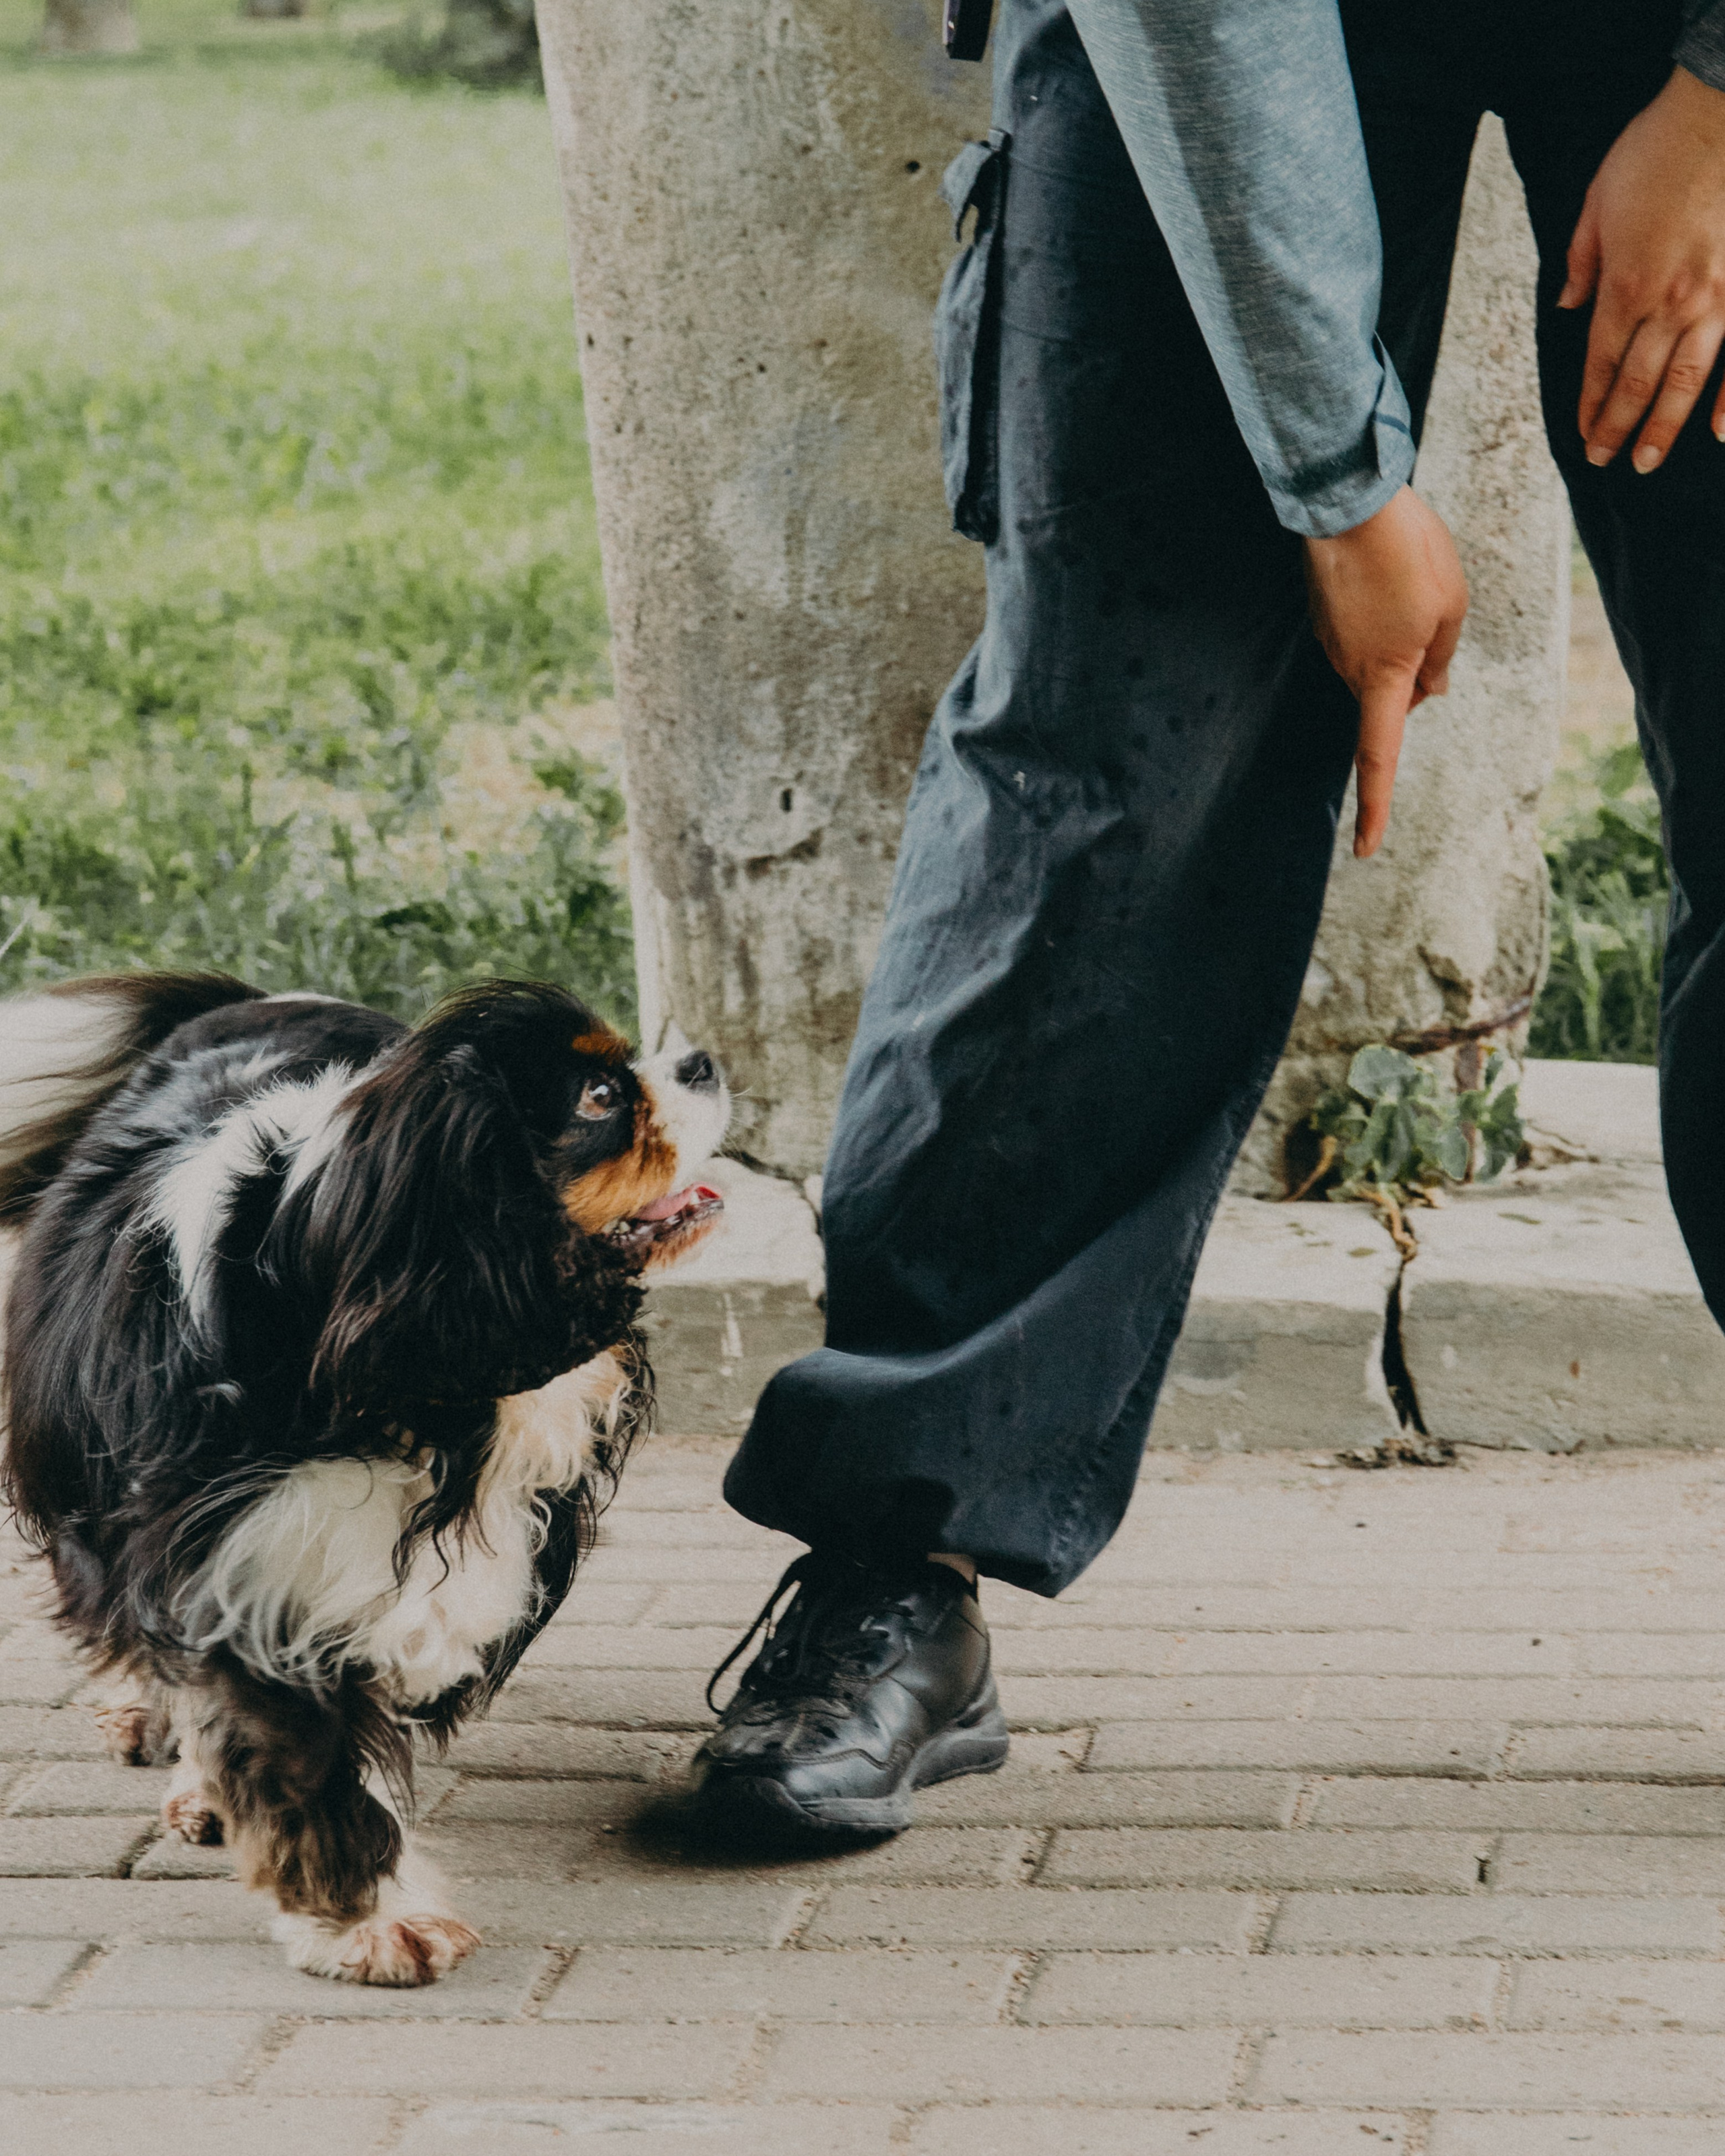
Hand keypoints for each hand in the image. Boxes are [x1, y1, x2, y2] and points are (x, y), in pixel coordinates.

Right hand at [1303, 485, 1468, 859]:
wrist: (1348, 502)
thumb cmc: (1408, 555)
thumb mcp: (1450, 607)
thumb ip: (1440, 658)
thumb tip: (1428, 690)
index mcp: (1385, 679)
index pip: (1380, 758)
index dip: (1374, 807)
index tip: (1365, 849)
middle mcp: (1349, 670)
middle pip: (1390, 696)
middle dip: (1416, 675)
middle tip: (1432, 615)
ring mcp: (1331, 643)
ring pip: (1377, 660)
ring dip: (1400, 635)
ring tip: (1410, 577)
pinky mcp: (1323, 616)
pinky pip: (1360, 633)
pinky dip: (1380, 614)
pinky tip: (1387, 573)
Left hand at [1559, 65, 1724, 471]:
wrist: (1720, 110)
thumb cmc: (1657, 149)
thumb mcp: (1598, 202)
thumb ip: (1582, 260)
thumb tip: (1568, 304)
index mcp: (1624, 285)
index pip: (1600, 363)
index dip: (1590, 403)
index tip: (1583, 433)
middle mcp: (1668, 303)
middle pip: (1637, 382)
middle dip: (1618, 427)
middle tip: (1604, 461)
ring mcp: (1716, 299)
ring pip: (1685, 380)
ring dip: (1663, 427)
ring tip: (1647, 461)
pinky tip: (1718, 433)